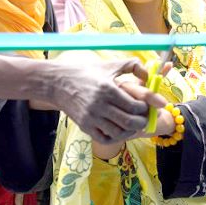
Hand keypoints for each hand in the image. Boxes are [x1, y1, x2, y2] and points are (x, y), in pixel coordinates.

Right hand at [50, 59, 165, 143]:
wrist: (57, 82)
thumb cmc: (85, 72)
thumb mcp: (108, 65)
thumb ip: (131, 66)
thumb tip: (148, 74)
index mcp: (107, 89)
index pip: (134, 106)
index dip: (145, 108)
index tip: (146, 106)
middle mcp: (99, 105)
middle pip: (129, 122)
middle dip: (141, 122)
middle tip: (143, 118)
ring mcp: (91, 118)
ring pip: (118, 133)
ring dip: (130, 131)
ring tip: (133, 125)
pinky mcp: (84, 126)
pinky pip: (104, 138)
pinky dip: (115, 137)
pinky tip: (119, 130)